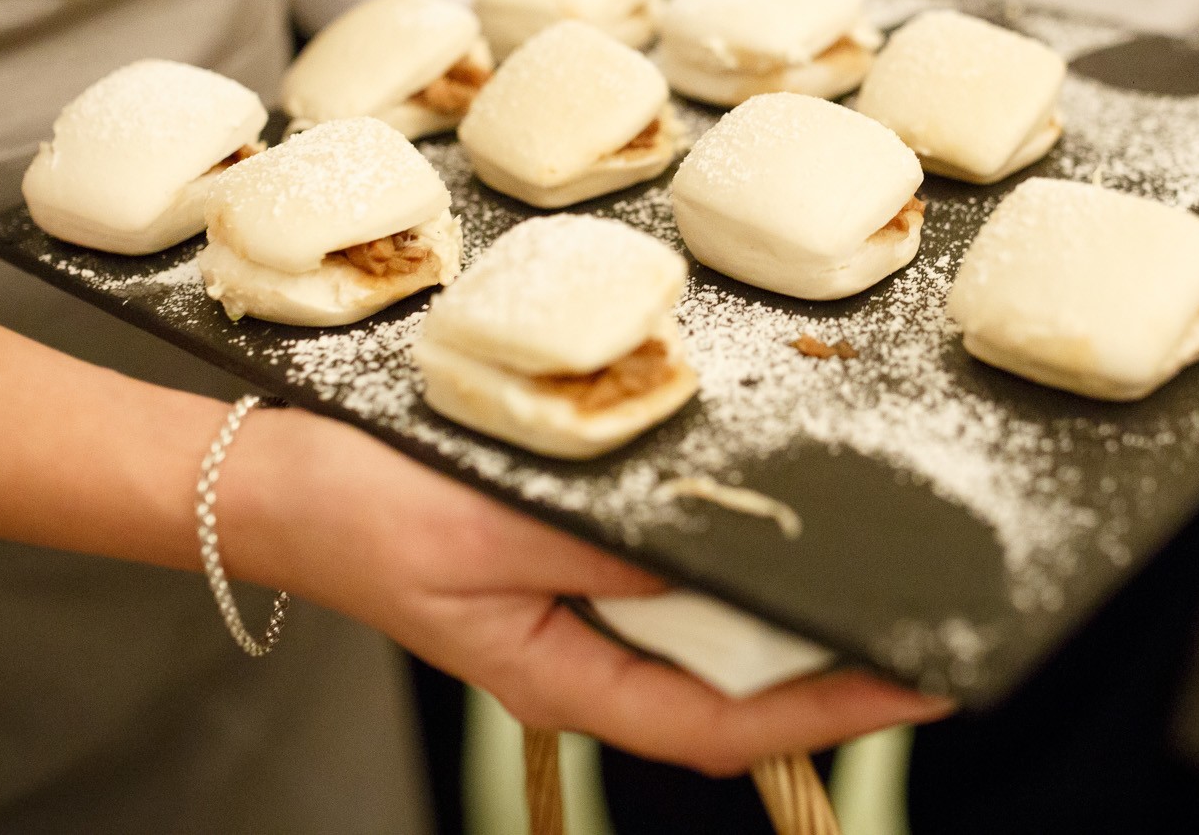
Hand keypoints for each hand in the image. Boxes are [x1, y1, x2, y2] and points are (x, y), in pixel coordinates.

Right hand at [228, 408, 953, 775]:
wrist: (277, 475)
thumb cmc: (365, 505)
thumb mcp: (497, 524)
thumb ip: (610, 547)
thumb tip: (719, 558)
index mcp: (563, 677)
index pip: (724, 723)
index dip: (829, 713)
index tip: (919, 685)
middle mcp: (580, 657)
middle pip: (729, 689)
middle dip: (827, 671)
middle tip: (922, 625)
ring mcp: (572, 614)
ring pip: (703, 636)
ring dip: (782, 615)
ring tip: (865, 580)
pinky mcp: (560, 563)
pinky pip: (663, 577)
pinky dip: (720, 558)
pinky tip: (757, 522)